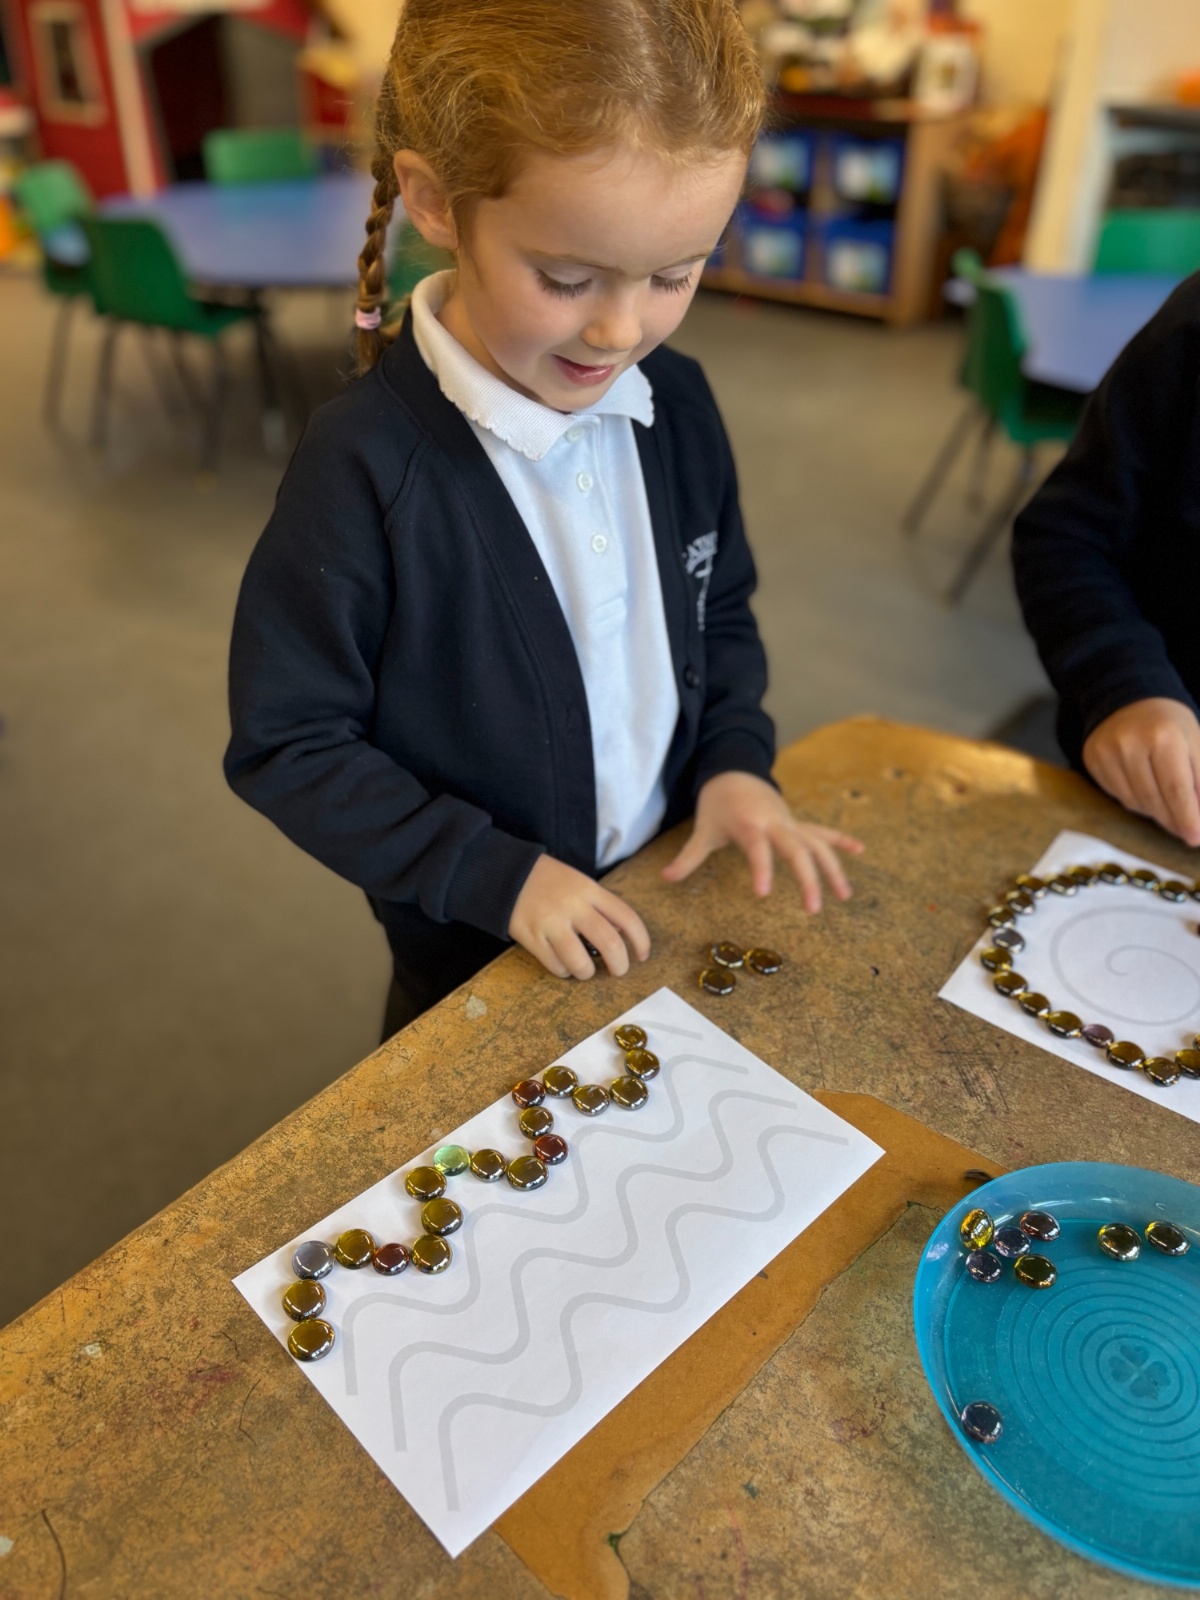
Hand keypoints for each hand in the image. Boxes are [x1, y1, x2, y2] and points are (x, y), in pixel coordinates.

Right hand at [508, 855, 650, 979]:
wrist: (507, 873)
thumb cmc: (550, 881)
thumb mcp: (580, 883)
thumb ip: (600, 906)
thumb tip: (621, 937)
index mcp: (590, 890)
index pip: (627, 918)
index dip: (641, 941)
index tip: (643, 956)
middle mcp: (573, 906)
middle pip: (609, 943)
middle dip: (620, 965)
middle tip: (618, 971)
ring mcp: (551, 923)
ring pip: (581, 962)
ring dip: (588, 973)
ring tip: (585, 970)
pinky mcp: (531, 937)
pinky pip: (556, 966)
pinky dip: (564, 971)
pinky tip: (563, 964)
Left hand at [661, 770, 863, 911]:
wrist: (733, 769)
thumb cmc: (717, 803)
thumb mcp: (703, 828)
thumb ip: (688, 856)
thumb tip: (665, 878)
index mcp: (750, 824)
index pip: (758, 849)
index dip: (761, 870)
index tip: (763, 895)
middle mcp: (775, 822)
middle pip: (797, 849)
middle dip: (808, 879)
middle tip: (813, 909)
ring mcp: (790, 822)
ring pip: (817, 844)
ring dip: (832, 868)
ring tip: (844, 896)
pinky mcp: (796, 822)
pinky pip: (822, 832)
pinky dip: (840, 839)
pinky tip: (860, 849)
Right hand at [1082, 697, 1199, 846]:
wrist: (1130, 699)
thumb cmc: (1170, 724)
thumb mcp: (1195, 744)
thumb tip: (1199, 819)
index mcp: (1164, 737)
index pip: (1176, 790)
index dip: (1187, 818)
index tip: (1195, 838)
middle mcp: (1130, 744)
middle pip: (1154, 800)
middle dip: (1173, 820)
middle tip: (1186, 831)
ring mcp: (1107, 752)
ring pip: (1135, 802)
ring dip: (1155, 812)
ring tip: (1168, 809)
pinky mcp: (1092, 759)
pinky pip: (1118, 795)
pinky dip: (1136, 801)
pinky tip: (1146, 792)